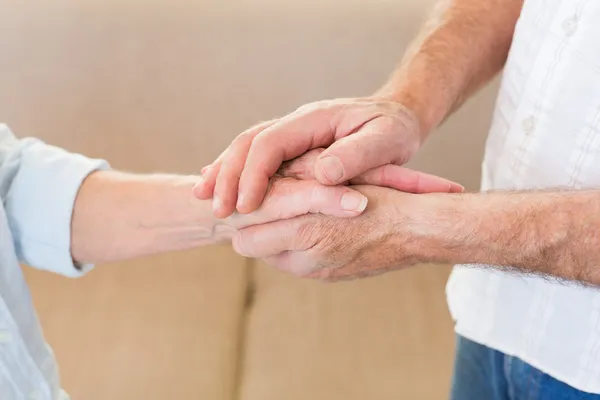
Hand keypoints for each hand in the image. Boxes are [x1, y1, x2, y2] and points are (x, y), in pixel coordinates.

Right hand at [195, 97, 458, 217]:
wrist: (398, 117)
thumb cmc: (395, 130)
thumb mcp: (387, 141)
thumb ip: (357, 156)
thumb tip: (322, 175)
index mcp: (313, 119)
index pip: (270, 143)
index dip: (254, 174)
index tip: (246, 205)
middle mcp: (295, 123)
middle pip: (248, 143)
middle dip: (229, 175)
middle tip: (217, 209)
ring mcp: (291, 133)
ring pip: (246, 148)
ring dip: (225, 173)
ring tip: (207, 200)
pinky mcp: (292, 147)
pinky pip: (256, 157)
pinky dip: (236, 172)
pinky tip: (221, 188)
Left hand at [230, 185, 430, 280]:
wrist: (419, 230)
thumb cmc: (381, 196)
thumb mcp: (334, 180)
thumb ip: (294, 184)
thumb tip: (259, 184)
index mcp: (307, 231)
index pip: (246, 233)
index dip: (244, 213)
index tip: (247, 196)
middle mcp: (308, 260)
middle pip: (251, 248)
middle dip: (251, 227)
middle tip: (260, 203)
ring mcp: (318, 272)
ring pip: (271, 256)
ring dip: (272, 236)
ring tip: (287, 211)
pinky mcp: (328, 276)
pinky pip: (295, 262)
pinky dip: (293, 246)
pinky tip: (310, 224)